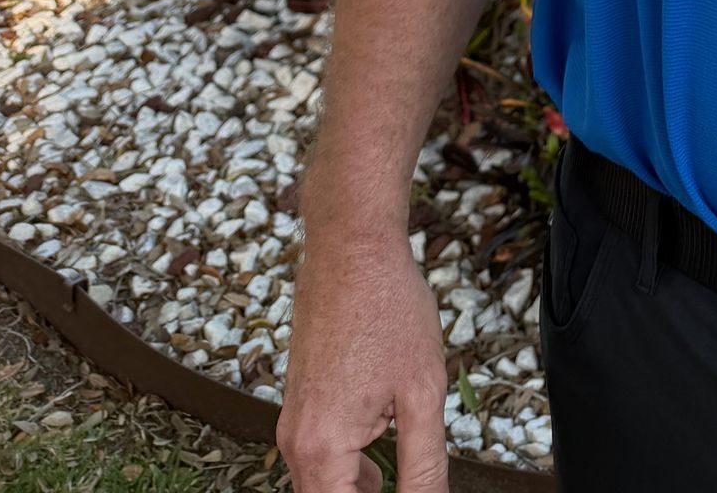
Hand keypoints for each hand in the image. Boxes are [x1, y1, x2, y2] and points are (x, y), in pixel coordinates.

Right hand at [276, 223, 449, 491]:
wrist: (351, 247)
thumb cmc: (387, 307)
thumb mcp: (423, 392)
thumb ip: (424, 466)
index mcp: (322, 449)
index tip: (403, 488)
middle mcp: (296, 442)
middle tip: (408, 477)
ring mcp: (293, 421)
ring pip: (325, 480)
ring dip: (360, 483)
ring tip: (399, 459)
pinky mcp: (299, 401)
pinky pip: (321, 451)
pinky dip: (350, 457)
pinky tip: (386, 430)